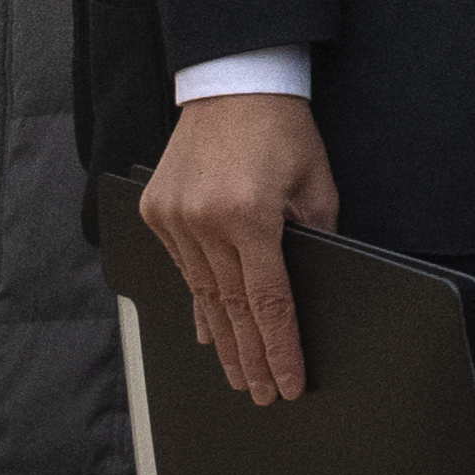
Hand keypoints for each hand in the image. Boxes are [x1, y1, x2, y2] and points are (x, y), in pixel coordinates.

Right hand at [141, 93, 341, 403]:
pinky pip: (181, 268)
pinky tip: (207, 330)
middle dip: (249, 357)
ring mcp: (174, 217)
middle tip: (260, 393)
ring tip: (237, 373)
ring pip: (202, 295)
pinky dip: (197, 300)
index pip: (269, 302)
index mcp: (250, 215)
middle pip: (231, 309)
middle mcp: (205, 220)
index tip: (287, 381)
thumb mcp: (316, 183)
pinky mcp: (157, 211)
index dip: (280, 348)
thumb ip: (317, 236)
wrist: (234, 81)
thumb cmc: (282, 127)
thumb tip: (312, 284)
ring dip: (222, 338)